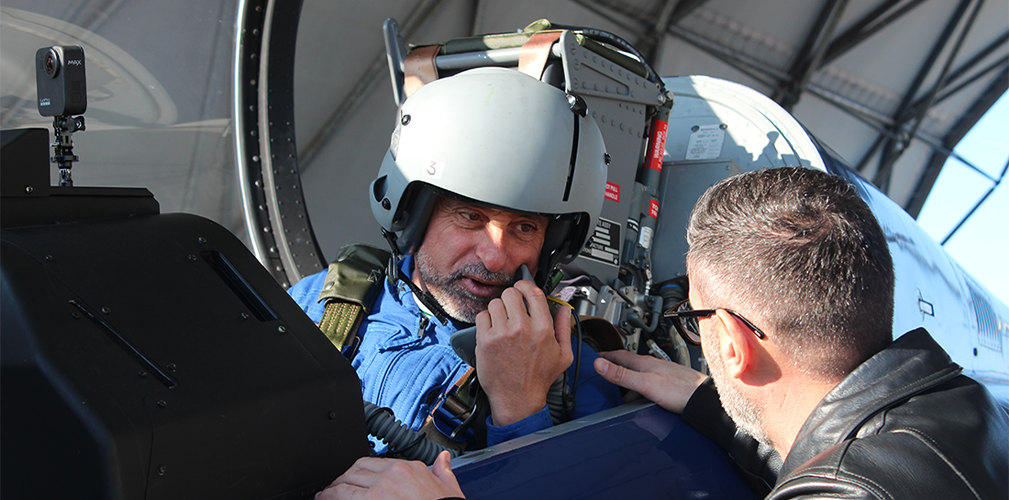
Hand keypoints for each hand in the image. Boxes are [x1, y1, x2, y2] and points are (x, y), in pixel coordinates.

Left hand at [316, 451, 462, 499]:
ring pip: (346, 483)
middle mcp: (392, 476)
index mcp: (409, 469)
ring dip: (333, 489)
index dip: (362, 471)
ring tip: (325, 495)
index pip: (376, 463)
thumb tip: (443, 460)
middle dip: (344, 478)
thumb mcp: (449, 488)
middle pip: (356, 470)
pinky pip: (343, 498)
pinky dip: (331, 498)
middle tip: (335, 487)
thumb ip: (443, 471)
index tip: (357, 478)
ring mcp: (379, 491)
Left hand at [474, 280, 572, 425]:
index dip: (526, 285)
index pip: (533, 292)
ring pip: (495, 303)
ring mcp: (502, 333)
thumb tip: (564, 308)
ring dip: (498, 309)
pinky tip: (493, 331)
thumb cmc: (538, 379)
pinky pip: (482, 316)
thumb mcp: (563, 355)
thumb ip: (564, 328)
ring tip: (503, 322)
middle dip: (511, 298)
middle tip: (512, 308)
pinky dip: (486, 320)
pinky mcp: (486, 340)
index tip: (523, 288)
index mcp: (543, 328)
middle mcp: (522, 328)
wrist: (518, 399)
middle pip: (511, 293)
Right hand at [593, 349, 707, 413]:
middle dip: (613, 371)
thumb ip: (621, 374)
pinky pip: (646, 387)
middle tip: (600, 377)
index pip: (618, 354)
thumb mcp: (644, 383)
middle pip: (627, 366)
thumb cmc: (680, 391)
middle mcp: (652, 367)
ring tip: (616, 395)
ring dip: (626, 384)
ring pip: (637, 378)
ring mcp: (660, 376)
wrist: (704, 401)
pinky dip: (637, 393)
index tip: (593, 358)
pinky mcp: (667, 387)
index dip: (604, 356)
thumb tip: (599, 364)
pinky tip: (638, 402)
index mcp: (644, 363)